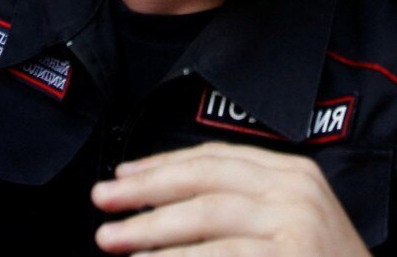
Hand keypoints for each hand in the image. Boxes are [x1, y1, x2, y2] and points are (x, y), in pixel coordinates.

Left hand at [93, 142, 370, 255]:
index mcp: (294, 173)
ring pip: (207, 214)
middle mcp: (295, 190)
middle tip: (102, 201)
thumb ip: (246, 205)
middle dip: (147, 189)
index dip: (164, 164)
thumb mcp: (292, 220)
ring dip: (151, 227)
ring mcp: (294, 224)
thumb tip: (169, 204)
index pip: (218, 157)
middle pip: (207, 178)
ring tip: (112, 239)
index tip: (124, 174)